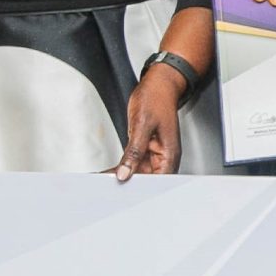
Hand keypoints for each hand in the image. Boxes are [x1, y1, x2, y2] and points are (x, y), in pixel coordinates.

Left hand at [115, 65, 184, 181]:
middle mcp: (163, 157)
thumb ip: (134, 151)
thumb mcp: (142, 125)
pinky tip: (110, 170)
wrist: (157, 84)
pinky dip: (122, 166)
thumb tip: (125, 172)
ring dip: (123, 175)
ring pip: (138, 172)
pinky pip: (134, 162)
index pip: (158, 182)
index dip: (142, 189)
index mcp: (170, 154)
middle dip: (130, 184)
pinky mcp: (145, 148)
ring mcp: (154, 153)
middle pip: (147, 180)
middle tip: (109, 187)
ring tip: (105, 180)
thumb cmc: (157, 98)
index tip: (124, 191)